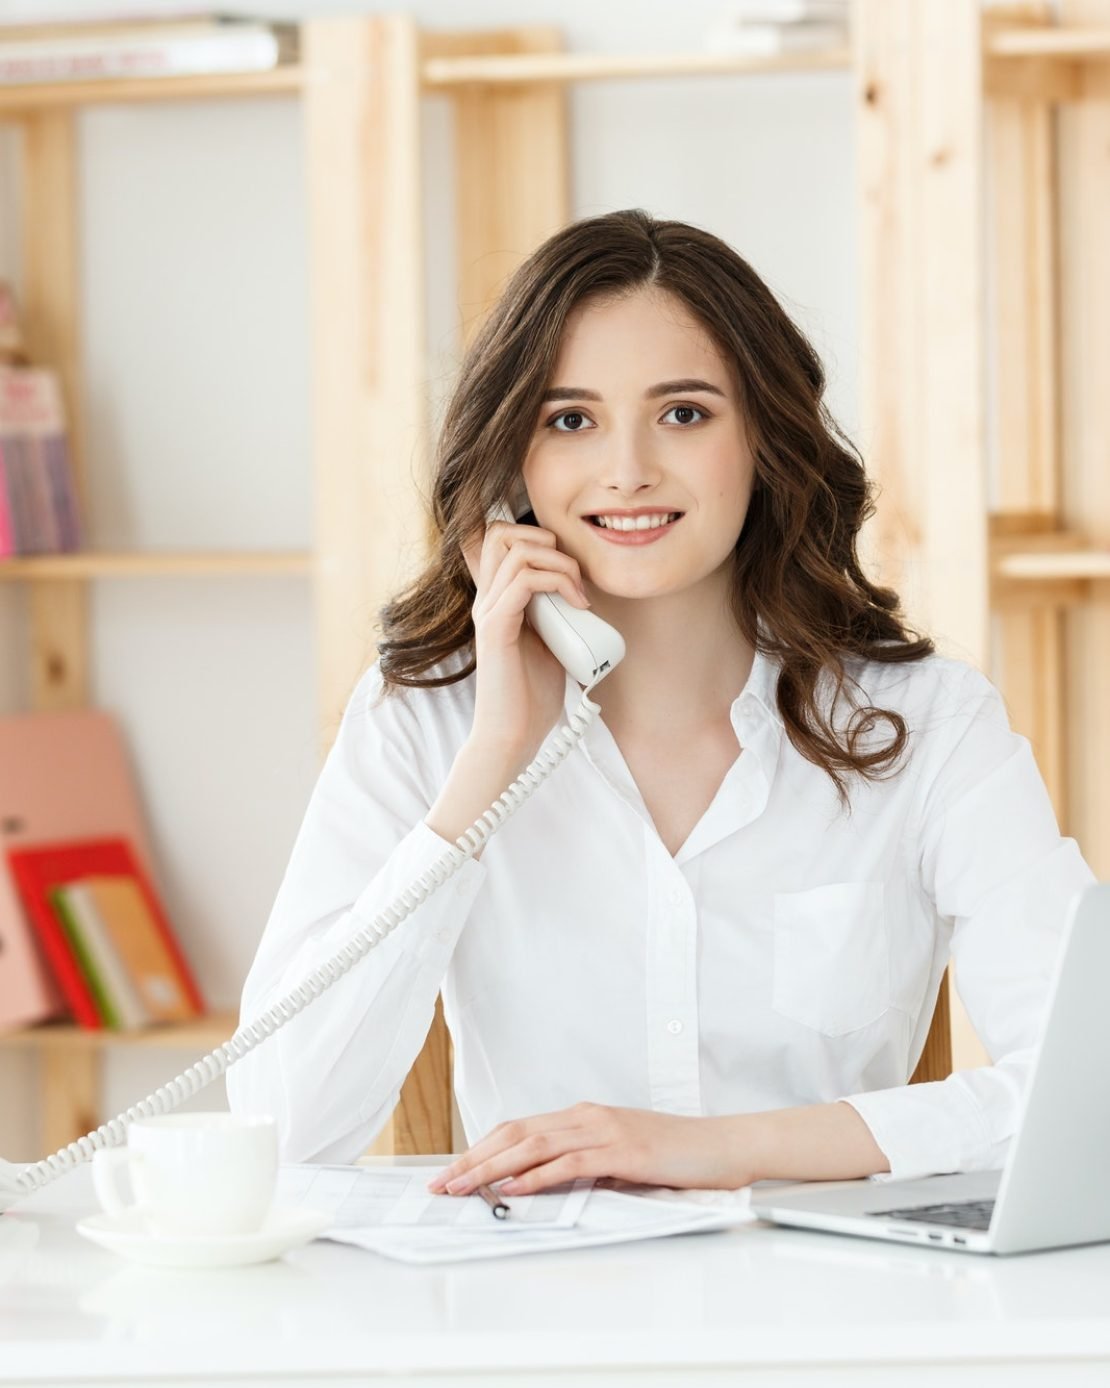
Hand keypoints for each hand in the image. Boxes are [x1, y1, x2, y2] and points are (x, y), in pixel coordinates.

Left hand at [425, 1101, 754, 1195]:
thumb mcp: (618, 1157)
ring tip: (463, 1187)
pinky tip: (514, 1187)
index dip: (481, 1149)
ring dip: (492, 1168)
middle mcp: (586, 1117)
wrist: (721, 1145)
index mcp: (583, 1117)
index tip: (453, 1171)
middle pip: (515, 1133)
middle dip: (473, 1159)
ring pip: (533, 1145)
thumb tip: (539, 1185)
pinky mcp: (622, 1150)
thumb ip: (582, 1164)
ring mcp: (603, 1130)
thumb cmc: (673, 1154)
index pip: (518, 1129)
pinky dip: (537, 1175)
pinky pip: (569, 1162)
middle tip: (441, 1183)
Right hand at [461, 518, 590, 763]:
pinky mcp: (496, 629)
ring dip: (559, 563)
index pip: (499, 539)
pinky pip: (524, 581)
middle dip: (545, 539)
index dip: (534, 535)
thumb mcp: (552, 642)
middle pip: (500, 531)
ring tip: (578, 593)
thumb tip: (583, 594)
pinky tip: (576, 605)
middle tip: (572, 575)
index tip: (568, 567)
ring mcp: (488, 612)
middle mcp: (487, 599)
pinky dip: (558, 583)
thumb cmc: (532, 696)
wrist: (515, 735)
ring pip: (516, 550)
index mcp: (497, 599)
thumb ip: (557, 613)